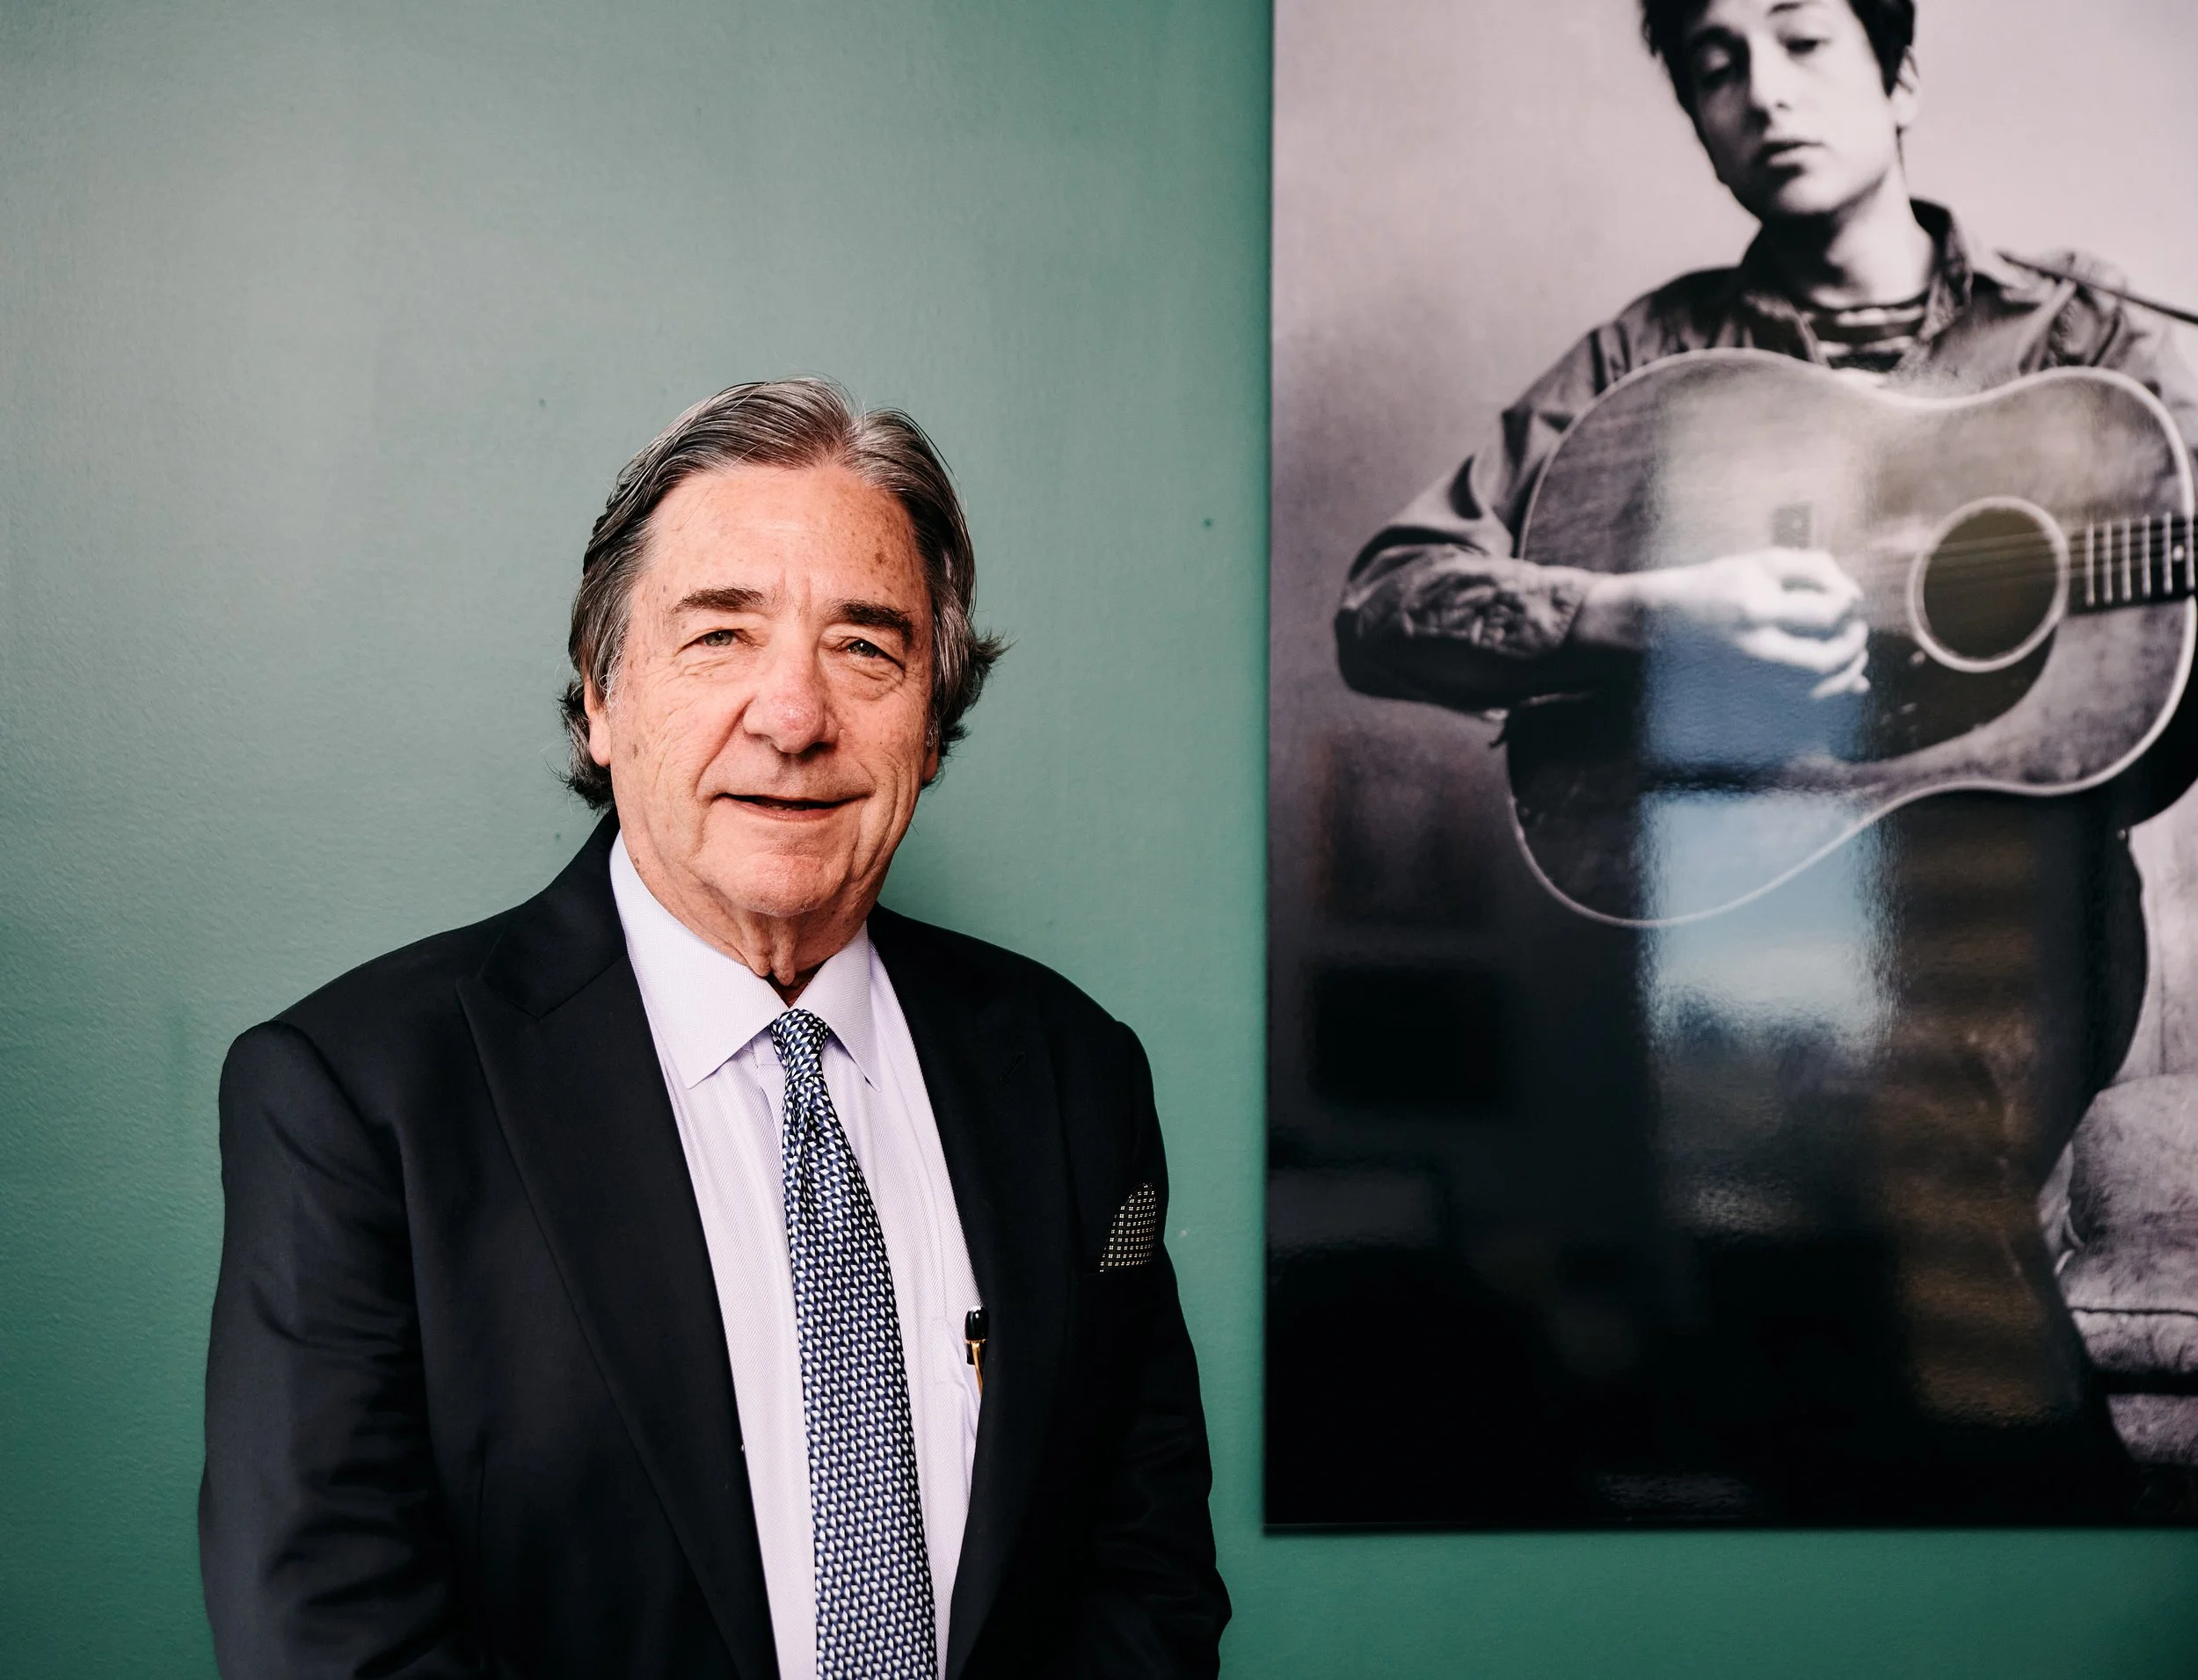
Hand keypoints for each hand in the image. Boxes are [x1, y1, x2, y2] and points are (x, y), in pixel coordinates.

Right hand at [1573, 549, 1869, 698]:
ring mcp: (1752, 675)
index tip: (1853, 600)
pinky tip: (1848, 681)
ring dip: (1846, 672)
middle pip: (1823, 660)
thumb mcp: (1761, 562)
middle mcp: (1755, 649)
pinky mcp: (1752, 689)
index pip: (1824, 613)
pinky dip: (1831, 693)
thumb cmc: (1716, 583)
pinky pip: (1802, 701)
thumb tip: (1853, 597)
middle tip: (1857, 629)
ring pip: (1816, 688)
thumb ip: (1813, 569)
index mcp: (1757, 609)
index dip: (1849, 606)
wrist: (1664, 621)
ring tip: (1854, 652)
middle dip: (1852, 645)